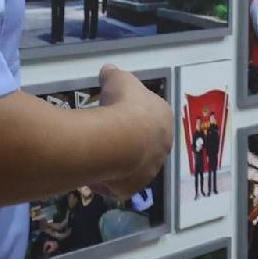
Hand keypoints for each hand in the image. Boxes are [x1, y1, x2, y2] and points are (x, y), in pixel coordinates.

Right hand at [83, 67, 171, 199]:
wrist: (118, 140)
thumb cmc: (124, 105)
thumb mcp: (117, 79)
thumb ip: (113, 74)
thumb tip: (108, 70)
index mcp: (165, 119)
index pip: (153, 117)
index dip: (135, 114)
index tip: (119, 111)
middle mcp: (162, 147)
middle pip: (145, 145)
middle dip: (129, 141)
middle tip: (108, 135)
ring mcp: (148, 171)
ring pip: (132, 167)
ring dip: (118, 163)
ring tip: (98, 155)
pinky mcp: (131, 188)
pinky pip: (117, 185)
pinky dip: (106, 181)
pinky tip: (92, 173)